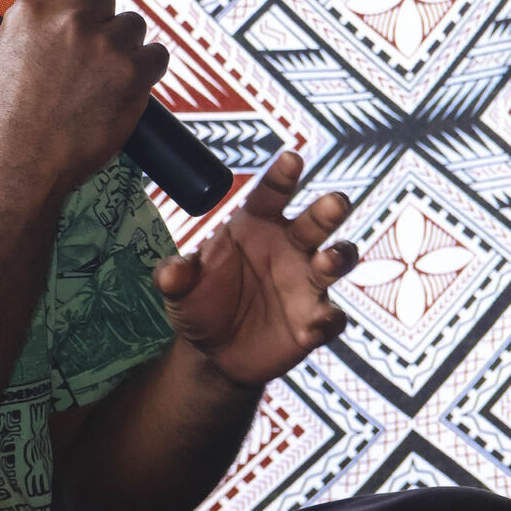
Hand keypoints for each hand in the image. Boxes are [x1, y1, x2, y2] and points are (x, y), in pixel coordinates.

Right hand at [0, 0, 168, 197]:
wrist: (23, 164)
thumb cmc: (7, 122)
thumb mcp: (2, 59)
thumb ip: (28, 31)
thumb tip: (48, 22)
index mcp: (31, 11)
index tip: (75, 7)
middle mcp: (69, 20)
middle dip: (100, 21)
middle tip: (90, 55)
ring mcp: (104, 45)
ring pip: (132, 24)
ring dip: (125, 45)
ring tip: (106, 77)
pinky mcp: (133, 73)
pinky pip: (156, 55)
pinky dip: (147, 69)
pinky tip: (130, 85)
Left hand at [154, 150, 355, 387]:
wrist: (213, 351)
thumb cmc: (199, 304)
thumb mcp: (179, 290)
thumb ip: (175, 276)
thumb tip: (172, 271)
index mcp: (255, 226)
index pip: (271, 195)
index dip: (282, 177)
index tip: (292, 159)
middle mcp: (288, 248)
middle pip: (314, 223)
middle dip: (328, 210)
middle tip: (335, 202)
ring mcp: (305, 284)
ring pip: (335, 261)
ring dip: (338, 258)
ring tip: (327, 261)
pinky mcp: (313, 321)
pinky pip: (330, 318)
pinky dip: (326, 320)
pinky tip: (313, 326)